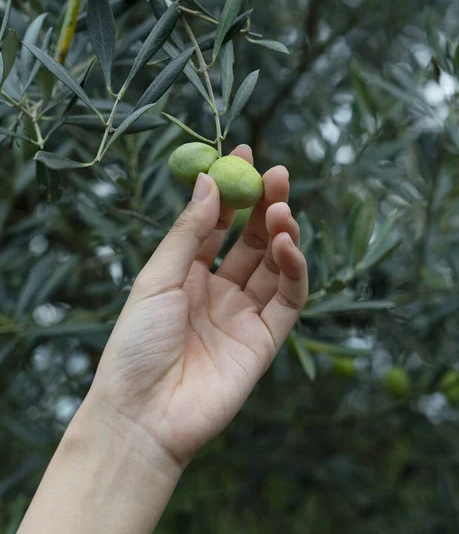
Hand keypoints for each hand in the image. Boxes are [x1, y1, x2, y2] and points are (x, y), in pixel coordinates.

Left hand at [91, 145, 307, 468]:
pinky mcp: (264, 341)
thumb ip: (188, 232)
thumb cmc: (136, 343)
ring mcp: (242, 315)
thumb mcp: (157, 277)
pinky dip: (293, 269)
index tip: (242, 154)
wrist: (142, 414)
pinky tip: (286, 244)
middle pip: (249, 241)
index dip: (231, 191)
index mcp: (185, 274)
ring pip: (273, 266)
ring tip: (281, 208)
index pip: (216, 224)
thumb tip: (208, 181)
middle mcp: (216, 291)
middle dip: (263, 206)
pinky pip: (288, 299)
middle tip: (276, 174)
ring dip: (280, 233)